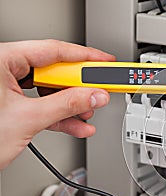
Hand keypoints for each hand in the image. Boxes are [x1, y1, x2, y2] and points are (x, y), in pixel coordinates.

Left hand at [0, 40, 115, 169]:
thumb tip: (94, 95)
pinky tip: (77, 126)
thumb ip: (66, 105)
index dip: (85, 57)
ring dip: (72, 106)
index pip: (53, 50)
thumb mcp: (27, 119)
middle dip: (79, 89)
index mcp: (1, 60)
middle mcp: (4, 70)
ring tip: (88, 116)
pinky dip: (60, 117)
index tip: (106, 63)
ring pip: (50, 91)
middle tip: (100, 93)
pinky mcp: (12, 105)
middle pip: (54, 72)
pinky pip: (42, 105)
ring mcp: (8, 88)